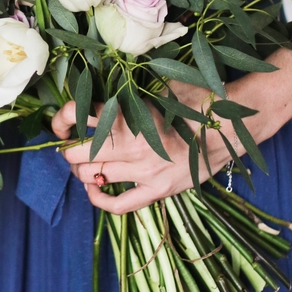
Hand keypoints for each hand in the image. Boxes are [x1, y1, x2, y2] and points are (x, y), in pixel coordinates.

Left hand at [51, 88, 224, 212]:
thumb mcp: (161, 87)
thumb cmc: (196, 100)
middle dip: (68, 150)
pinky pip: (118, 205)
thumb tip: (104, 86)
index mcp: (130, 114)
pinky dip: (99, 199)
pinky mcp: (158, 190)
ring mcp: (145, 171)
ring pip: (92, 176)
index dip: (60, 120)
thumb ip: (132, 91)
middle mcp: (133, 145)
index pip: (77, 115)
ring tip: (86, 165)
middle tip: (73, 147)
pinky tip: (95, 190)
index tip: (60, 125)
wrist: (231, 126)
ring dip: (82, 171)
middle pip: (77, 152)